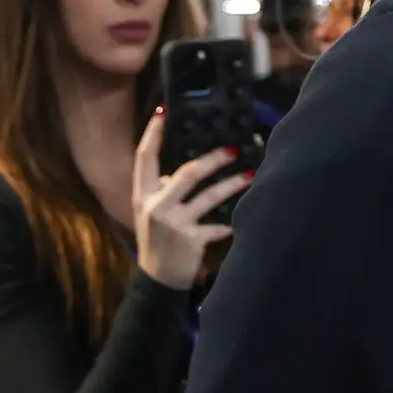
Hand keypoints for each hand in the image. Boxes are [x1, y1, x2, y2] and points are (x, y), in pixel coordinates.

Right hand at [125, 124, 247, 289]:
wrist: (157, 279)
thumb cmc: (156, 242)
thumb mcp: (149, 214)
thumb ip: (161, 190)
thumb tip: (177, 172)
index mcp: (142, 195)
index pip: (144, 158)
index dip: (152, 134)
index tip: (163, 113)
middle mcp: (156, 206)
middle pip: (186, 173)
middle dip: (212, 159)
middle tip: (232, 150)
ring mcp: (174, 224)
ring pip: (208, 196)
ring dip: (232, 184)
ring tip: (250, 175)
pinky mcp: (191, 240)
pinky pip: (218, 226)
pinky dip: (230, 224)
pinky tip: (245, 219)